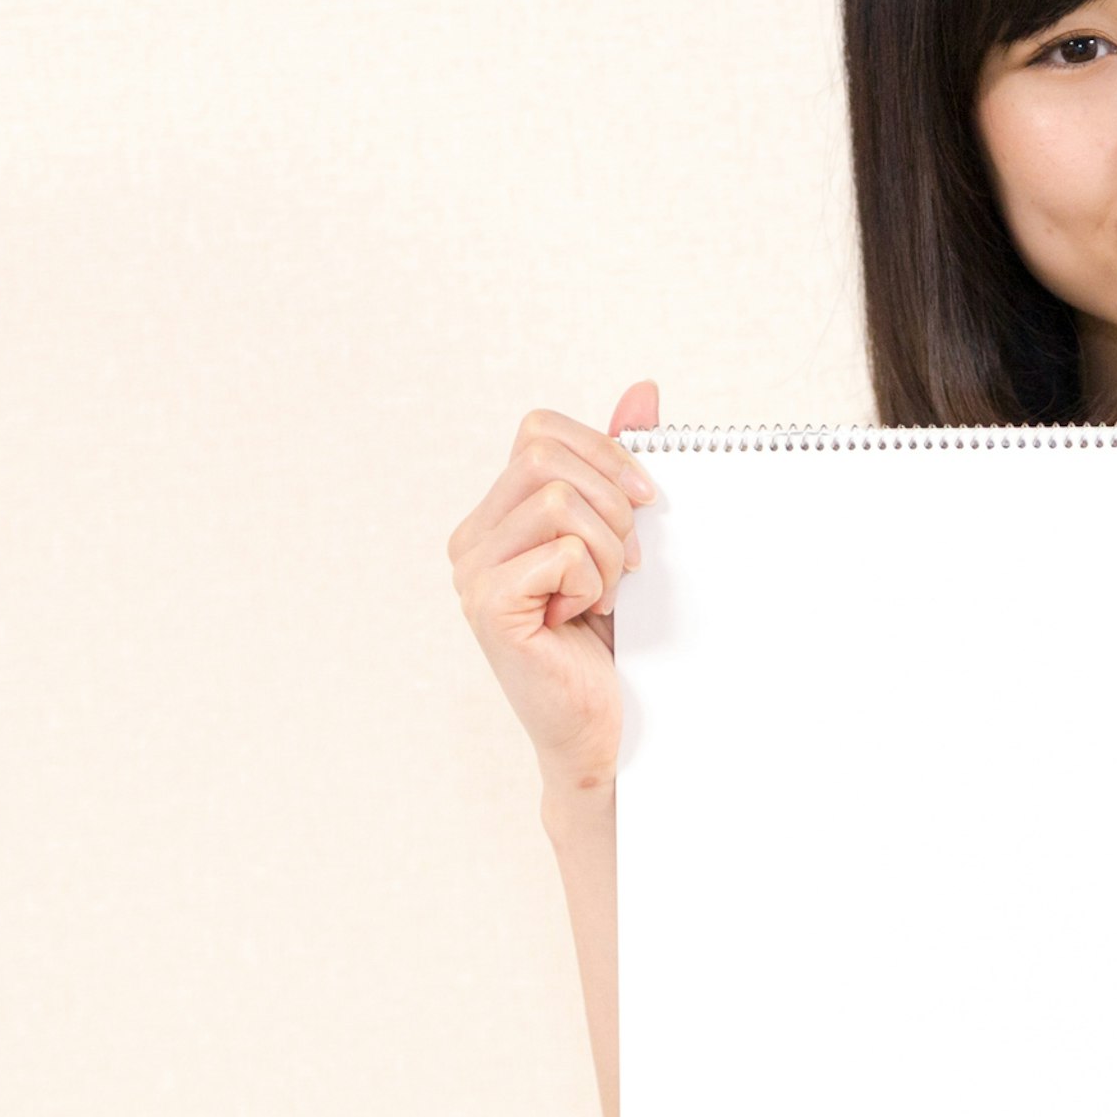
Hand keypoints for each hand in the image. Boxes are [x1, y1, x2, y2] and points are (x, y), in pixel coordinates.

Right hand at [448, 380, 659, 790]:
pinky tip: (582, 617)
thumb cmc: (608, 640)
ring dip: (608, 549)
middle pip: (546, 456)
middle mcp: (471, 538)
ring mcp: (472, 573)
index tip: (645, 501)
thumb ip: (620, 464)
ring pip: (558, 501)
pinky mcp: (489, 606)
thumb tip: (643, 389)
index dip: (603, 451)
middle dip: (611, 502)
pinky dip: (593, 581)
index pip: (539, 431)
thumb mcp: (622, 535)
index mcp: (496, 514)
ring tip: (603, 595)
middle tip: (628, 562)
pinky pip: (561, 551)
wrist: (602, 727)